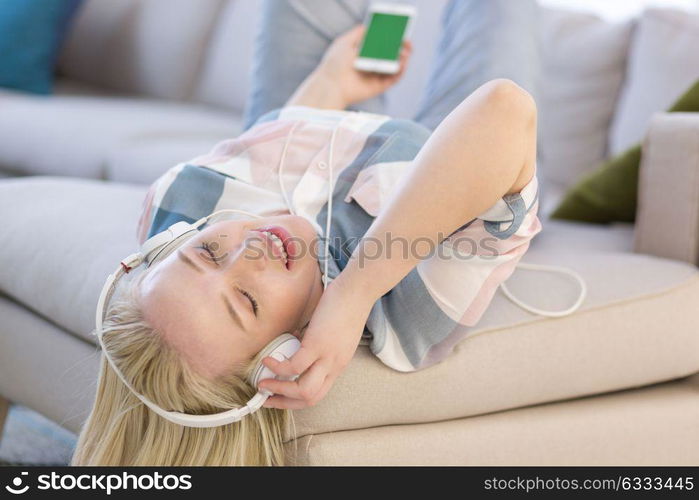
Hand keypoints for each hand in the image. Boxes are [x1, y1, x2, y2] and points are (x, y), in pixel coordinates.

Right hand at [258, 277, 373, 409]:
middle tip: (266, 397)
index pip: (317, 394)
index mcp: (337, 364)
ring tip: (263, 382)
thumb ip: (316, 342)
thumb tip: (295, 340)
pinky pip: (294, 366)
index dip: (295, 399)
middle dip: (284, 402)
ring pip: (303, 390)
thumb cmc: (345, 306)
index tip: (278, 395)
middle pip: (310, 398)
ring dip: (279, 390)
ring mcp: (327, 357)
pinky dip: (278, 367)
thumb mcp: (333, 333)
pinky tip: (268, 360)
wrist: (357, 291)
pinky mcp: (318, 345)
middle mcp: (334, 366)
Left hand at [315, 25, 411, 106]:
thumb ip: (357, 33)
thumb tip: (368, 26)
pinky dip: (400, 71)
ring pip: (394, 67)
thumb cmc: (335, 63)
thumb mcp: (345, 42)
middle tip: (407, 41)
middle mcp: (370, 66)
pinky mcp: (379, 87)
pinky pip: (394, 79)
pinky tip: (403, 62)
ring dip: (403, 58)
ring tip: (406, 50)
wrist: (332, 83)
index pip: (381, 46)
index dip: (391, 39)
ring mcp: (375, 76)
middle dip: (401, 48)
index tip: (399, 31)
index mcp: (363, 55)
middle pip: (391, 56)